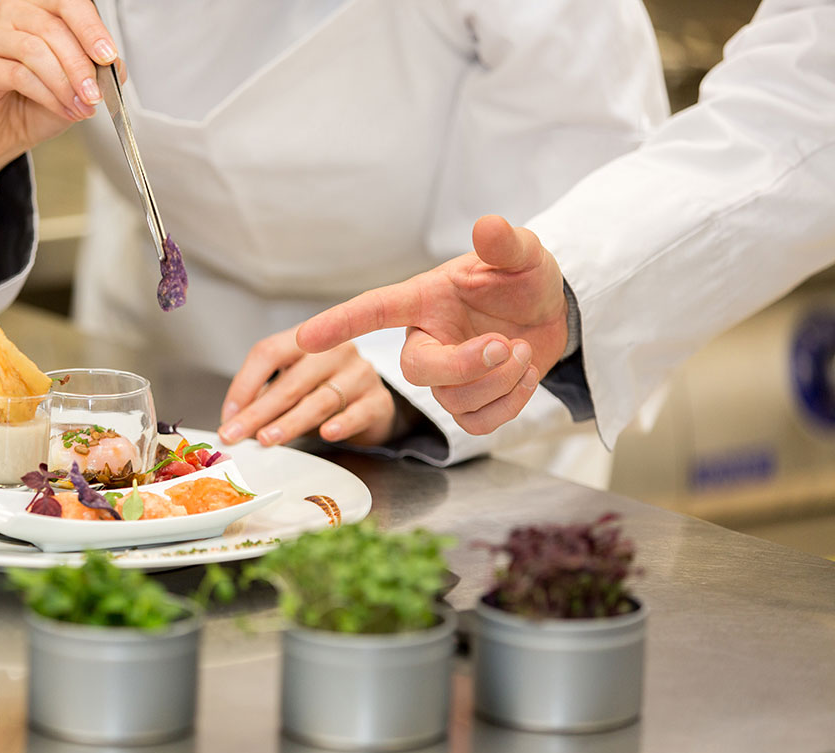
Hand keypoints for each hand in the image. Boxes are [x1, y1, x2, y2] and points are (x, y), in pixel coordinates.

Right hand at [0, 0, 125, 223]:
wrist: (5, 133)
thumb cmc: (37, 103)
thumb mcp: (79, 85)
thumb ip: (99, 70)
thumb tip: (116, 65)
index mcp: (39, 9)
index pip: (68, 4)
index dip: (91, 29)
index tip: (108, 56)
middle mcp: (13, 14)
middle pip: (52, 27)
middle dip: (80, 64)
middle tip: (95, 92)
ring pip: (35, 50)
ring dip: (64, 83)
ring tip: (81, 105)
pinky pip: (19, 75)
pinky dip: (47, 96)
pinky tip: (62, 109)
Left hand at [218, 326, 397, 447]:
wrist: (371, 404)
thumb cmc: (323, 392)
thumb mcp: (293, 386)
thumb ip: (266, 395)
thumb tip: (233, 419)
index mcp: (308, 338)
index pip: (269, 352)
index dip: (244, 384)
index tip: (228, 413)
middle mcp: (335, 349)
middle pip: (290, 381)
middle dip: (258, 412)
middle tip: (236, 433)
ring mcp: (360, 373)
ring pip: (319, 399)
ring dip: (290, 422)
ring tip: (268, 439)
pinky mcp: (378, 400)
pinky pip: (357, 413)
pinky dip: (340, 424)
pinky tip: (325, 434)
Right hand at [296, 215, 567, 434]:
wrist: (550, 315)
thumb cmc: (523, 281)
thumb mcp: (522, 255)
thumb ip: (505, 244)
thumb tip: (488, 225)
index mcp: (426, 301)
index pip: (374, 310)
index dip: (339, 323)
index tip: (305, 338)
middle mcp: (427, 340)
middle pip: (417, 370)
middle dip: (463, 366)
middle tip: (504, 344)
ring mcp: (445, 378)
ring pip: (452, 401)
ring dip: (499, 381)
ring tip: (521, 351)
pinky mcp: (467, 404)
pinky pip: (476, 424)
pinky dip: (510, 404)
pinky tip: (523, 375)